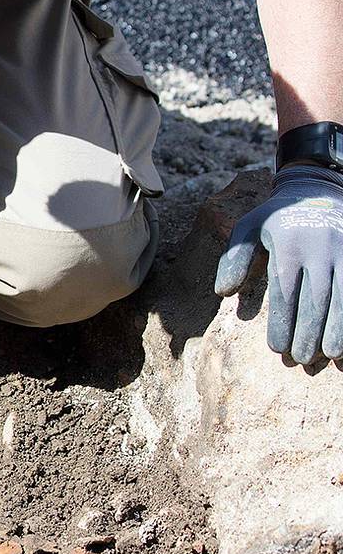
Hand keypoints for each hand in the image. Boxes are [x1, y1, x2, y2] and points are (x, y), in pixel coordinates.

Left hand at [214, 165, 342, 363]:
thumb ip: (233, 259)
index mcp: (289, 245)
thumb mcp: (248, 228)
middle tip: (301, 360)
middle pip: (316, 300)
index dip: (282, 323)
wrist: (316, 192)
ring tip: (328, 356)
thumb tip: (222, 292)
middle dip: (309, 334)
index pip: (285, 292)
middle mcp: (320, 250)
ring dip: (337, 330)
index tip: (277, 349)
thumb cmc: (276, 219)